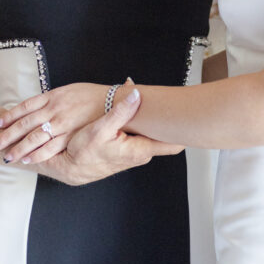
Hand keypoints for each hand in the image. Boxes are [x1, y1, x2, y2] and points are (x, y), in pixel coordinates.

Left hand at [0, 82, 106, 164]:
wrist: (114, 102)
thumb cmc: (93, 96)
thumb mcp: (69, 90)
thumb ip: (52, 99)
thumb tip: (39, 105)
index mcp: (52, 96)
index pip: (24, 107)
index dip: (9, 116)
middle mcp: (53, 110)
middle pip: (24, 123)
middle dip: (7, 135)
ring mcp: (61, 124)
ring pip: (34, 137)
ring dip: (18, 148)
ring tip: (6, 156)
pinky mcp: (70, 136)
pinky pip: (50, 147)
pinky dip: (37, 154)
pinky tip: (27, 159)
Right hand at [43, 88, 184, 185]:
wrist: (70, 167)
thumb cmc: (82, 153)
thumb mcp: (98, 130)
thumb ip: (119, 113)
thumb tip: (136, 96)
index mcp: (139, 149)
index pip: (173, 144)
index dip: (185, 132)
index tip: (193, 118)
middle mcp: (141, 153)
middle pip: (164, 135)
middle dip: (168, 118)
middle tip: (171, 100)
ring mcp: (136, 152)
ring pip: (152, 133)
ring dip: (152, 119)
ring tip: (151, 100)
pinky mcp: (129, 149)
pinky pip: (142, 134)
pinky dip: (141, 121)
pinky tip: (135, 108)